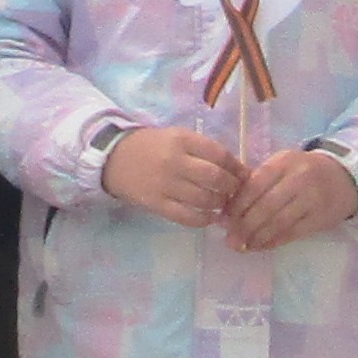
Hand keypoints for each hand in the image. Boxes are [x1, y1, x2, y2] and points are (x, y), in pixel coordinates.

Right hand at [104, 126, 248, 226]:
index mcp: (182, 140)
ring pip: (203, 199)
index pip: (219, 154)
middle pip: (214, 178)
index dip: (236, 167)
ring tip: (222, 204)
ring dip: (219, 204)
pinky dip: (203, 219)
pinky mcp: (156, 204)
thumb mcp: (177, 137)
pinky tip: (209, 217)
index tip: (244, 175)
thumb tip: (236, 169)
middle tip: (236, 192)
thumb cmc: (152, 147)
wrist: (113, 158)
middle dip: (231, 187)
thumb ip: (203, 150)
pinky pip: (186, 217)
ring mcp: (165, 184)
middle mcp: (174, 161)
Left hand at [225, 147, 357, 252]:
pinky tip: (260, 246)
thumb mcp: (282, 165)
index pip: (255, 185)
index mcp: (284, 163)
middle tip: (229, 238)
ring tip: (241, 246)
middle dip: (244, 225)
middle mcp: (299, 179)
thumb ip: (258, 180)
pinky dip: (273, 242)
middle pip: (266, 206)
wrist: (343, 177)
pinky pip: (292, 233)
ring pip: (278, 222)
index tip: (223, 219)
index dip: (237, 205)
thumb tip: (228, 207)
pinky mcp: (319, 218)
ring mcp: (312, 200)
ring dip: (256, 237)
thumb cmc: (303, 171)